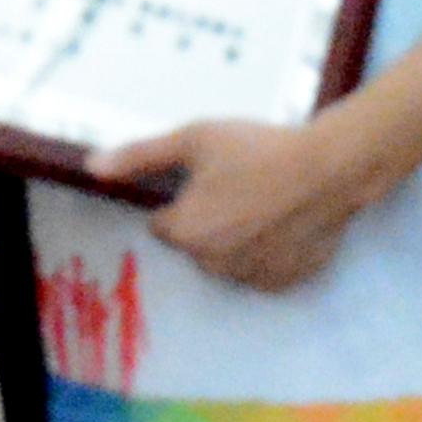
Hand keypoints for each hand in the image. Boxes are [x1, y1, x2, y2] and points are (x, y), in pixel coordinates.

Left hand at [89, 109, 392, 292]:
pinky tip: (285, 222)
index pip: (163, 225)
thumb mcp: (194, 139)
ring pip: (229, 259)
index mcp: (186, 233)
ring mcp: (251, 278)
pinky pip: (263, 270)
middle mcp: (213, 265)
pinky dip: (268, 252)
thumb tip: (91, 167)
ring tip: (265, 202)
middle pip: (196, 245)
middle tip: (240, 185)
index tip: (207, 179)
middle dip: (209, 222)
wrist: (330, 168)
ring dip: (238, 240)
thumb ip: (140, 156)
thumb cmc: (258, 149)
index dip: (181, 200)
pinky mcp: (285, 282)